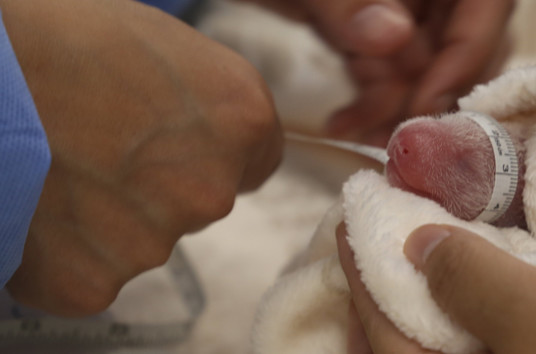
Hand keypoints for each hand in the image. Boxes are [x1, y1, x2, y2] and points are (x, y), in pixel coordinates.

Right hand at [2, 0, 282, 315]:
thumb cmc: (63, 35)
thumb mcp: (165, 46)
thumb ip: (206, 104)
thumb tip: (211, 134)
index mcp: (243, 119)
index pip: (256, 163)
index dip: (208, 150)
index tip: (169, 139)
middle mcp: (212, 190)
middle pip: (199, 202)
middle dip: (158, 183)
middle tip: (96, 144)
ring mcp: (154, 242)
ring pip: (142, 239)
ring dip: (109, 218)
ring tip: (58, 167)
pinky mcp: (91, 282)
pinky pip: (88, 273)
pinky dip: (63, 253)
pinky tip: (37, 207)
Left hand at [249, 0, 513, 145]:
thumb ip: (349, 2)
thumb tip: (393, 37)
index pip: (489, 3)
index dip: (470, 52)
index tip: (430, 101)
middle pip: (469, 43)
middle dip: (432, 92)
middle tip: (400, 134)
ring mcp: (410, 11)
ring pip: (432, 70)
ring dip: (399, 110)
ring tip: (360, 133)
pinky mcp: (381, 36)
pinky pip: (397, 78)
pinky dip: (374, 106)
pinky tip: (342, 123)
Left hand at [337, 224, 535, 352]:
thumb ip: (468, 278)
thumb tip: (418, 245)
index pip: (383, 335)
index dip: (361, 268)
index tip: (353, 213)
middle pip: (405, 347)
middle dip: (387, 288)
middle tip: (381, 230)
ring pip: (443, 347)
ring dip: (430, 297)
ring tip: (423, 244)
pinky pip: (480, 348)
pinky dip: (469, 313)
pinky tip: (480, 277)